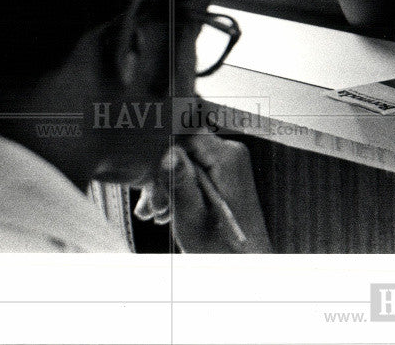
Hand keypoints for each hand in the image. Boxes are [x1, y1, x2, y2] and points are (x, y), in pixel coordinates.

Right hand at [136, 133, 272, 252]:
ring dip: (167, 185)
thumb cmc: (221, 247)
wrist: (244, 262)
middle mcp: (231, 153)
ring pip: (185, 160)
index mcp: (228, 157)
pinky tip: (167, 212)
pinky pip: (194, 170)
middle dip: (162, 175)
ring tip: (157, 215)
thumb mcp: (192, 216)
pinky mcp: (224, 173)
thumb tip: (167, 153)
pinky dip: (179, 189)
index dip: (162, 153)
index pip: (185, 133)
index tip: (149, 180)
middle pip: (184, 147)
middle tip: (153, 208)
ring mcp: (229, 162)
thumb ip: (180, 182)